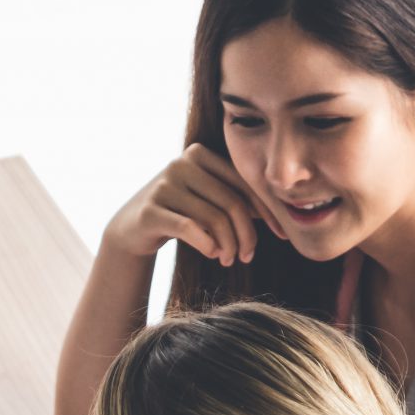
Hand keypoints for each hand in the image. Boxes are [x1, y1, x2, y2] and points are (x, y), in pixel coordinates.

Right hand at [101, 144, 285, 267]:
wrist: (131, 227)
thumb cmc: (179, 213)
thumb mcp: (207, 200)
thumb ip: (235, 198)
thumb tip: (277, 212)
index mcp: (200, 154)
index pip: (243, 183)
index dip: (267, 211)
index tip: (283, 235)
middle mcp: (181, 163)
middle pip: (231, 202)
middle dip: (246, 235)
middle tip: (247, 256)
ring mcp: (164, 185)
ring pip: (213, 218)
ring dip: (228, 245)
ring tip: (229, 260)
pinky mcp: (151, 210)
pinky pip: (190, 229)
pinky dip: (207, 245)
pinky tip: (213, 254)